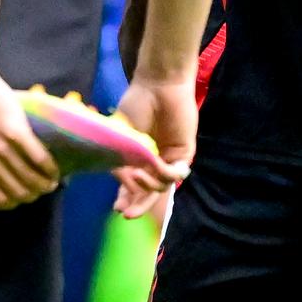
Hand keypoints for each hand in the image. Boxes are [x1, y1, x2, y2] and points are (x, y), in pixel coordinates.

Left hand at [0, 65, 59, 208]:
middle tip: (38, 190)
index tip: (20, 198)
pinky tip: (54, 170)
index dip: (12, 203)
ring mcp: (2, 147)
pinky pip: (38, 157)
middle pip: (17, 191)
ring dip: (43, 185)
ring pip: (30, 178)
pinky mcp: (16, 131)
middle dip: (31, 195)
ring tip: (50, 183)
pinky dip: (49, 168)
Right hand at [111, 75, 195, 217]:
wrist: (157, 86)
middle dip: (138, 204)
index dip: (126, 198)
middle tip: (127, 214)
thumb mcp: (120, 138)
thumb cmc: (136, 106)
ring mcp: (169, 158)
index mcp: (137, 157)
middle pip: (149, 191)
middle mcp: (154, 161)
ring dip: (147, 186)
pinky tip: (153, 168)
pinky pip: (175, 174)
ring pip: (161, 186)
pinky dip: (163, 175)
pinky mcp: (184, 153)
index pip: (133, 185)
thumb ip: (122, 163)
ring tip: (137, 176)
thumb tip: (126, 186)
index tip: (117, 209)